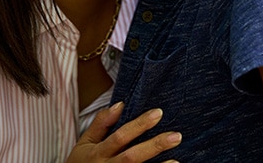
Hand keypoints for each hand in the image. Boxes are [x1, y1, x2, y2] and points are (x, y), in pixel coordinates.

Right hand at [66, 102, 181, 161]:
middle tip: (176, 136)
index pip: (121, 136)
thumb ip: (101, 123)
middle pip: (133, 157)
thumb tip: (120, 104)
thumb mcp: (85, 142)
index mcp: (99, 152)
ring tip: (177, 161)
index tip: (158, 112)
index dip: (139, 125)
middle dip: (154, 146)